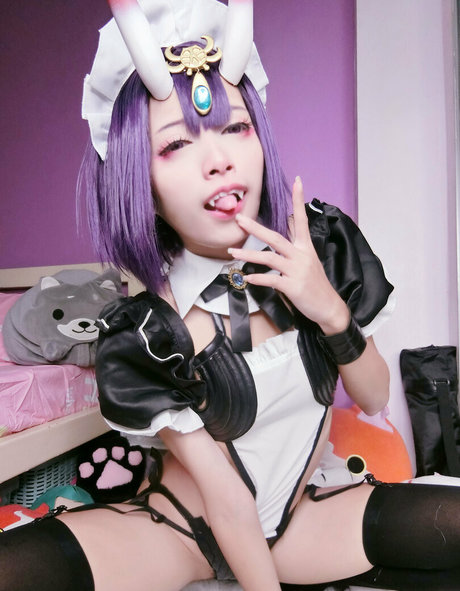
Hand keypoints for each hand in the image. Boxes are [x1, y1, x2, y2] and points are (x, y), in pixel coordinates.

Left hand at [230, 177, 348, 334]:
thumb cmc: (316, 284)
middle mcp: (301, 256)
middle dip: (256, 228)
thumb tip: (288, 221)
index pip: (301, 219)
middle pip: (276, 238)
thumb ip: (296, 241)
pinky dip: (257, 278)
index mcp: (305, 247)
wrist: (329, 307)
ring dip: (249, 254)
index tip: (297, 181)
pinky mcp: (293, 286)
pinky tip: (247, 277)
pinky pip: (271, 280)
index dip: (299, 201)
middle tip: (239, 220)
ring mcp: (297, 271)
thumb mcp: (308, 259)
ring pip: (269, 258)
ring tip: (233, 252)